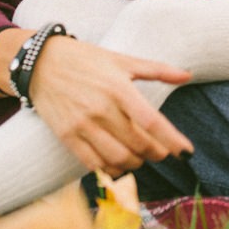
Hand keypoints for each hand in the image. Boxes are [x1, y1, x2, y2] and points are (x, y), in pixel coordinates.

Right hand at [25, 36, 194, 174]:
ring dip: (136, 163)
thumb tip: (187, 75)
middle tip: (161, 152)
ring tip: (140, 157)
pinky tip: (118, 164)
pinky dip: (111, 169)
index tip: (187, 152)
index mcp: (119, 88)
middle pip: (138, 144)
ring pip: (118, 158)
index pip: (152, 121)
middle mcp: (101, 108)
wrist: (41, 63)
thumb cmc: (86, 59)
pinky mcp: (67, 136)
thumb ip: (157, 69)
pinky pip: (94, 163)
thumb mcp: (122, 60)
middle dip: (156, 153)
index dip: (172, 140)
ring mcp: (82, 124)